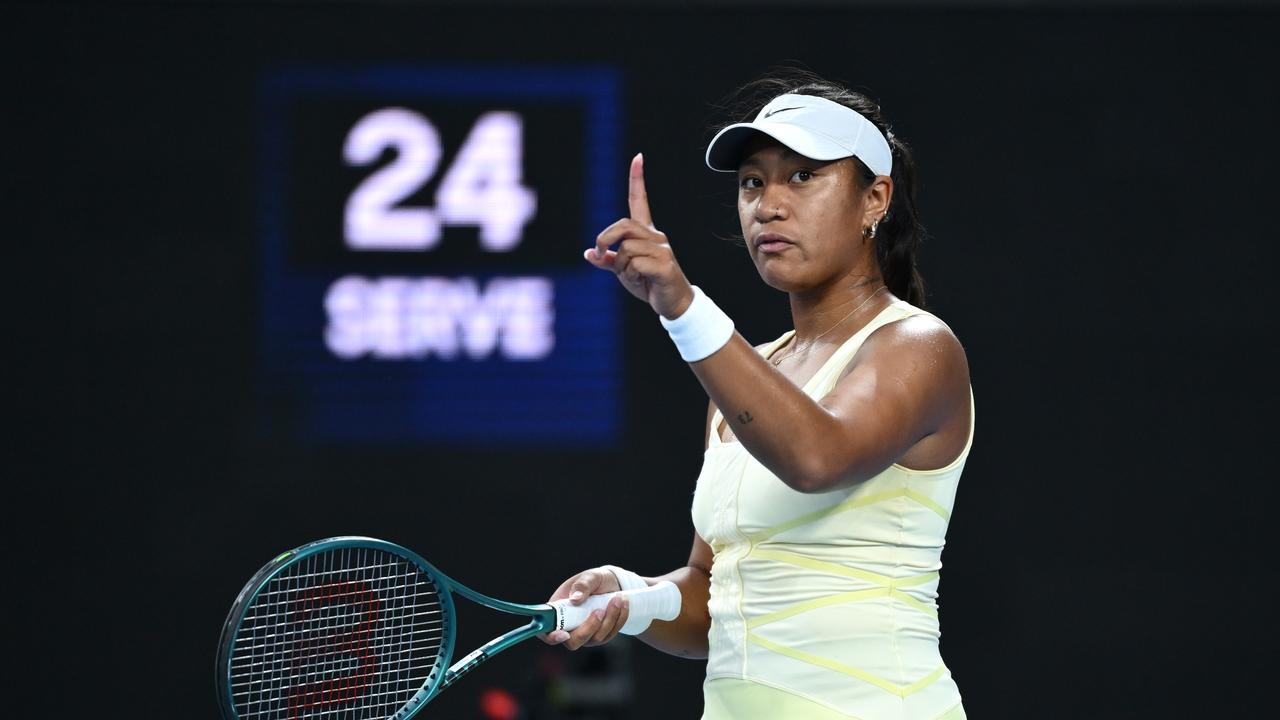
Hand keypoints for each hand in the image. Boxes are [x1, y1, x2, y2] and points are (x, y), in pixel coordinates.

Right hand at [538, 567, 630, 650]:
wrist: (614, 585)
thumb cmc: (596, 580)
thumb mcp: (590, 576)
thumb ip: (582, 585)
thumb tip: (575, 598)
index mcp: (558, 611)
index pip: (545, 631)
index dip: (551, 637)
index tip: (563, 634)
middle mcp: (569, 626)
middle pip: (573, 642)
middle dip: (588, 628)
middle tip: (600, 611)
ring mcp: (585, 633)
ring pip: (594, 638)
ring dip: (609, 620)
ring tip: (617, 599)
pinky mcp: (600, 635)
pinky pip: (609, 634)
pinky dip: (618, 620)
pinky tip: (623, 605)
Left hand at [584, 153, 694, 319]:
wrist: (673, 304)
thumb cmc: (649, 283)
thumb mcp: (624, 271)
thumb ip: (609, 260)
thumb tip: (589, 253)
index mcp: (646, 233)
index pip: (639, 201)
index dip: (637, 179)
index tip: (637, 157)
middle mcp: (655, 236)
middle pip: (623, 225)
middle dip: (605, 239)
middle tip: (600, 255)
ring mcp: (662, 249)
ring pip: (627, 248)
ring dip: (621, 266)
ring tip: (632, 276)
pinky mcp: (665, 264)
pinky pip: (635, 263)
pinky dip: (630, 275)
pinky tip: (641, 281)